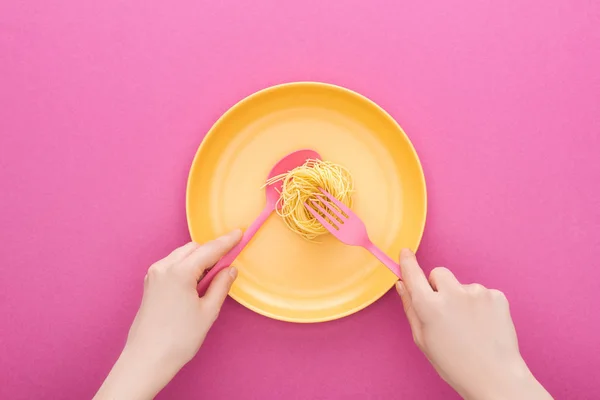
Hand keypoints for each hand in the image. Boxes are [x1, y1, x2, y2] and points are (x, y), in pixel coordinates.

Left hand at [94, 230, 241, 399]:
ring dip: (198, 259)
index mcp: (180, 272)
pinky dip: (186, 267)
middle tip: (227, 264)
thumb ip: (221, 286)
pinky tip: (194, 284)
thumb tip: (230, 270)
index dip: (226, 242)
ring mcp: (154, 275)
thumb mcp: (208, 312)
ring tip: (210, 279)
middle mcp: (164, 268)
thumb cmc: (178, 339)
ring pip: (182, 255)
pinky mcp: (150, 283)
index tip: (239, 233)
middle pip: (194, 249)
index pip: (209, 250)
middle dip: (211, 252)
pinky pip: (172, 265)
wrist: (146, 359)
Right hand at [397, 249, 551, 399]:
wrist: (495, 377)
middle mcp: (452, 294)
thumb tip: (402, 285)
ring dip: (461, 298)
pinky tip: (483, 325)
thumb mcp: (423, 339)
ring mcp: (477, 293)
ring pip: (461, 285)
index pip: (413, 274)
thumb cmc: (455, 364)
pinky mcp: (496, 296)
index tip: (405, 253)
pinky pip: (481, 293)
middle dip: (438, 285)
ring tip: (469, 326)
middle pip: (439, 273)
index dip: (408, 262)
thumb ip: (410, 308)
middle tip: (444, 310)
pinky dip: (480, 305)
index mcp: (429, 306)